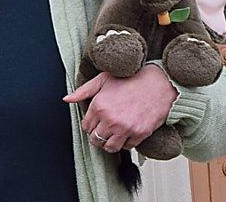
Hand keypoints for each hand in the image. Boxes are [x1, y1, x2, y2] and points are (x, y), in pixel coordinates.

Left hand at [63, 65, 177, 152]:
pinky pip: (127, 147)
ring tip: (113, 134)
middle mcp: (110, 119)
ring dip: (109, 143)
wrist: (158, 83)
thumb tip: (67, 99)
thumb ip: (83, 91)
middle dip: (97, 136)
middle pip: (95, 140)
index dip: (89, 125)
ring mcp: (125, 128)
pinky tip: (126, 132)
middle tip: (103, 130)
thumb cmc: (131, 79)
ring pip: (110, 148)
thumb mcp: (103, 79)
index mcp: (99, 106)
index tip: (95, 121)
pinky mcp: (140, 134)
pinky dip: (125, 143)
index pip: (85, 126)